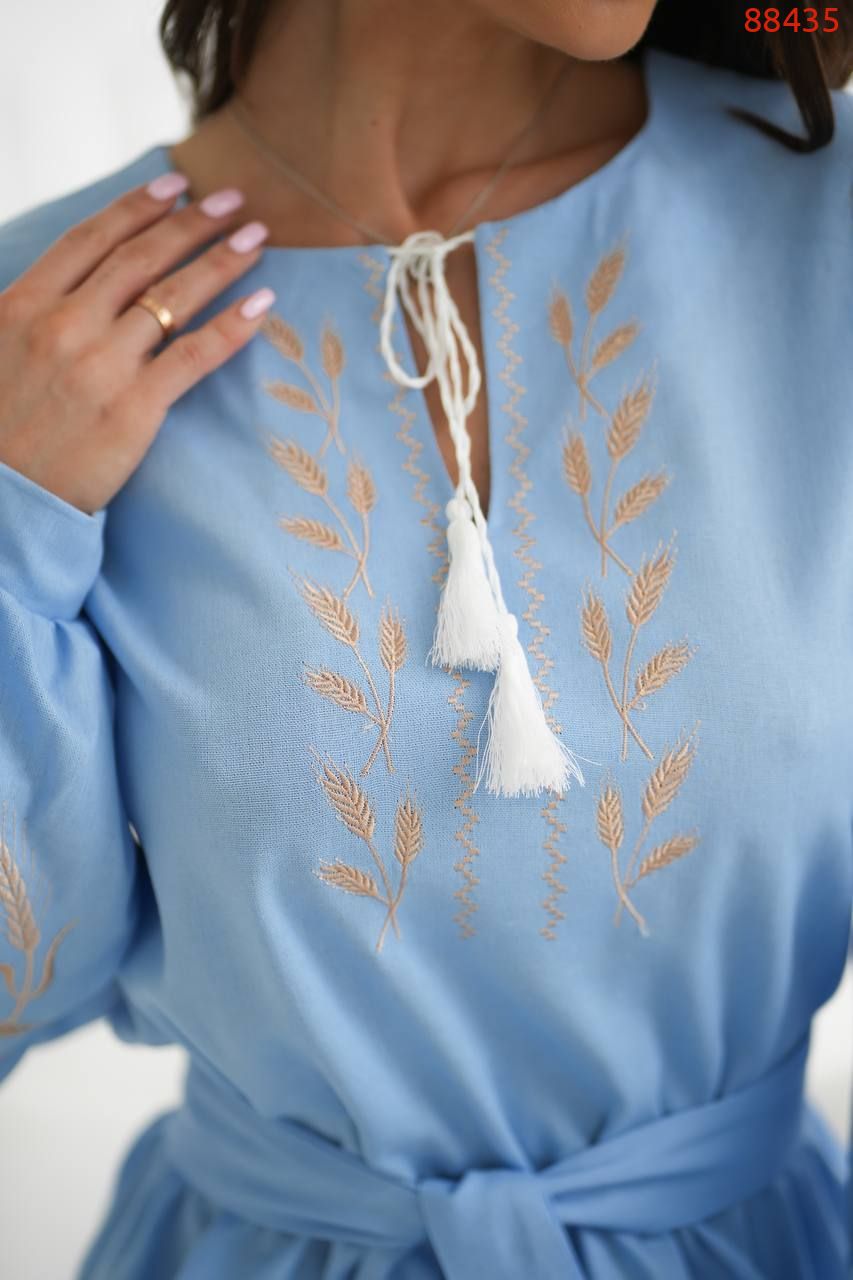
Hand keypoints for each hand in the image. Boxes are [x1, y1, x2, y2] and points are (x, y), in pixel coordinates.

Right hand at [0, 172, 274, 514]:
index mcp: (23, 304)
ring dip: (221, 261)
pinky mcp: (133, 409)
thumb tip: (68, 283)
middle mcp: (63, 324)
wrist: (3, 501)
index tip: (176, 185)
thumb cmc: (2, 431)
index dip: (138, 206)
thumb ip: (31, 310)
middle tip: (233, 201)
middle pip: (141, 258)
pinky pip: (194, 355)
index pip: (92, 239)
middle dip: (193, 223)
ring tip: (257, 238)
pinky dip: (232, 326)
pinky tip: (263, 304)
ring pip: (173, 297)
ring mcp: (100, 365)